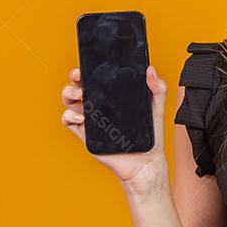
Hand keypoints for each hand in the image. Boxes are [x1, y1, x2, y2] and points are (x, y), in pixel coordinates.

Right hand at [60, 65, 169, 190]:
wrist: (146, 161)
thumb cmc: (150, 135)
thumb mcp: (156, 108)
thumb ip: (157, 88)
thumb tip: (151, 69)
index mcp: (113, 97)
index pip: (97, 79)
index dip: (89, 69)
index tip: (89, 64)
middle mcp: (99, 106)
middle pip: (79, 86)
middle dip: (75, 78)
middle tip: (79, 76)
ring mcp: (91, 120)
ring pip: (70, 102)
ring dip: (68, 94)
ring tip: (80, 95)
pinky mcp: (85, 135)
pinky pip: (69, 122)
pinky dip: (69, 116)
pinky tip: (82, 117)